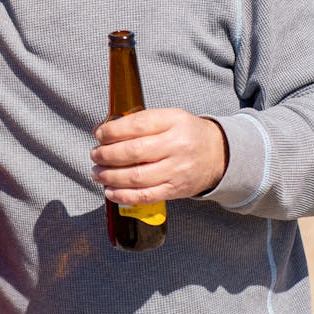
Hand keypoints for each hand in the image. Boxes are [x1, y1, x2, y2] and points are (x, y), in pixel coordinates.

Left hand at [90, 108, 228, 202]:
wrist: (219, 155)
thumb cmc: (187, 133)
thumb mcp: (170, 117)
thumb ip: (142, 122)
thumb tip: (106, 131)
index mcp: (174, 122)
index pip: (137, 125)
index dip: (112, 131)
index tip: (98, 133)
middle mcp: (177, 146)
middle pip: (134, 152)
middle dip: (107, 155)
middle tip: (95, 154)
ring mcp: (177, 171)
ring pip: (137, 177)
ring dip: (110, 176)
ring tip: (97, 173)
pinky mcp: (176, 190)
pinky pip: (145, 196)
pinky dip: (123, 195)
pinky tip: (110, 191)